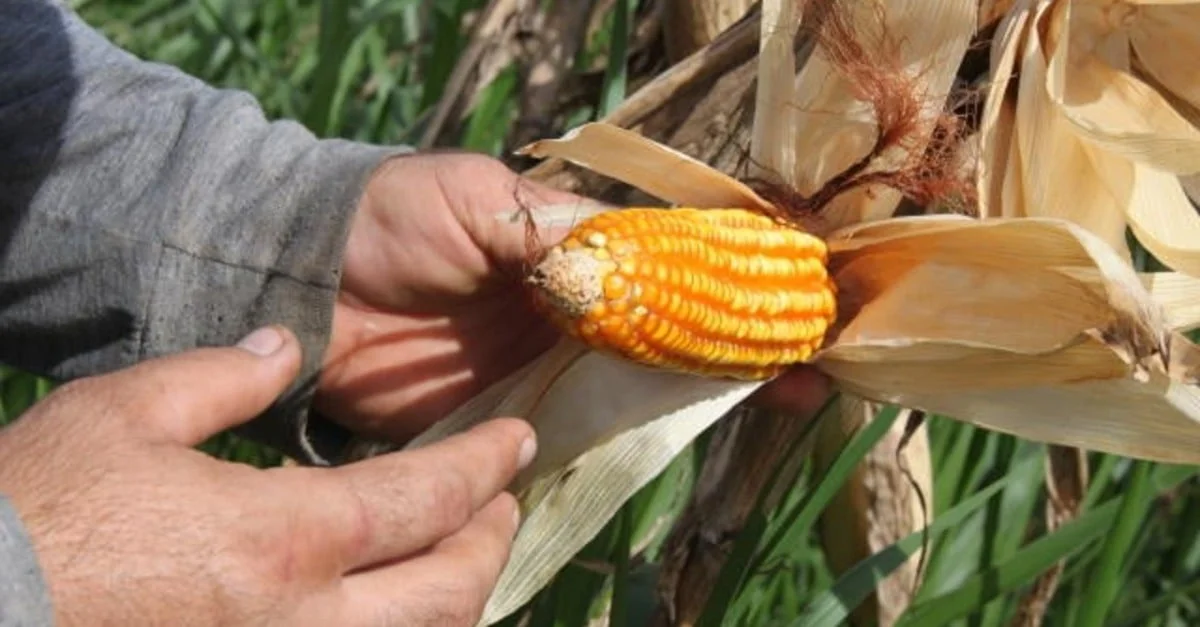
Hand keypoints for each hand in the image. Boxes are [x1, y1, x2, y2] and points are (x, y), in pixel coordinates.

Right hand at [0, 326, 535, 625]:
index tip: (518, 441)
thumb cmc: (35, 512)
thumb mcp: (123, 414)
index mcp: (282, 537)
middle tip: (501, 502)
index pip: (426, 499)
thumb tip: (287, 346)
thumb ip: (223, 377)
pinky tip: (386, 603)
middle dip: (492, 542)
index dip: (485, 466)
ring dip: (455, 599)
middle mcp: (302, 623)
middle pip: (449, 592)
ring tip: (458, 554)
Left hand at [318, 152, 831, 442]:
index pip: (667, 264)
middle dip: (738, 348)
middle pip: (669, 333)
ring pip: (638, 385)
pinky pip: (577, 431)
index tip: (791, 296)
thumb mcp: (480, 199)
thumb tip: (632, 264)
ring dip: (700, 395)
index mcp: (570, 249)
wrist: (306, 276)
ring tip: (779, 400)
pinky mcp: (506, 417)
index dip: (728, 280)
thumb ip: (556, 233)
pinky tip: (681, 439)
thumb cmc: (393, 214)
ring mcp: (544, 367)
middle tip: (809, 368)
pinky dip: (627, 438)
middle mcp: (571, 310)